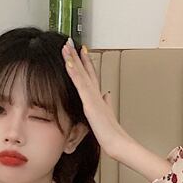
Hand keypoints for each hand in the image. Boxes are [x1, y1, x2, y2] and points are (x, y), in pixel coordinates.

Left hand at [61, 38, 128, 159]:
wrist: (115, 141)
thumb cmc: (111, 132)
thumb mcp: (108, 114)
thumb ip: (107, 103)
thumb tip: (107, 95)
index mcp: (98, 96)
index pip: (90, 74)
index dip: (86, 61)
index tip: (82, 50)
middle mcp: (95, 92)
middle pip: (85, 69)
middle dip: (77, 55)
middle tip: (70, 41)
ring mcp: (92, 95)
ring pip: (81, 73)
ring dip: (73, 58)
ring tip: (66, 46)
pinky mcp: (89, 101)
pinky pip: (79, 83)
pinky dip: (74, 72)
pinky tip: (68, 63)